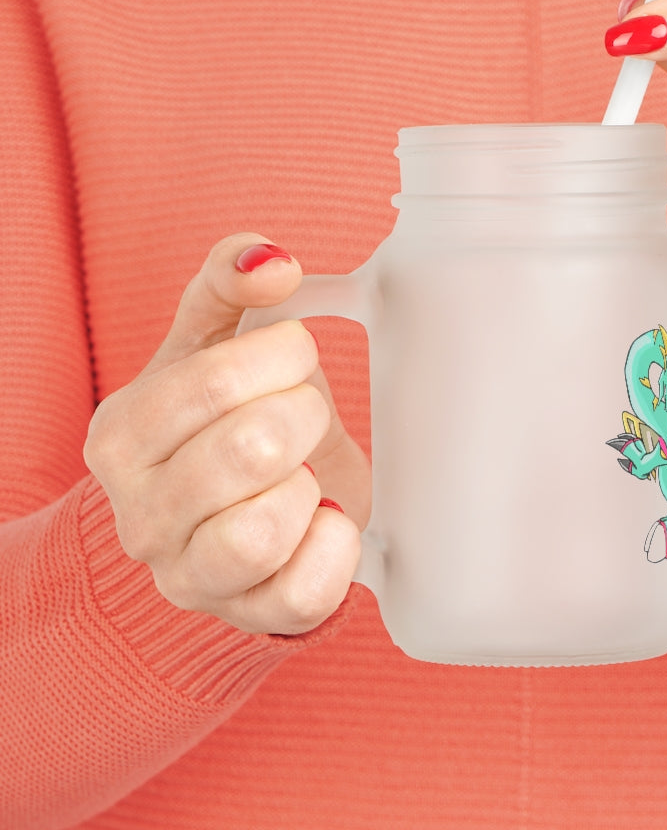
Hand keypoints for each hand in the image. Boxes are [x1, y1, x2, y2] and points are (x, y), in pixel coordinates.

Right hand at [84, 234, 369, 634]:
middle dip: (304, 415)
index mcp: (122, 435)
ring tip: (304, 472)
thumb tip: (271, 260)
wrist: (231, 510)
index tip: (295, 356)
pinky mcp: (248, 615)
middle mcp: (140, 515)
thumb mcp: (213, 341)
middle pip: (251, 449)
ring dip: (309, 485)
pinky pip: (304, 593)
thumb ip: (229, 282)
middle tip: (304, 415)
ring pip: (264, 530)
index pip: (215, 382)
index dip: (282, 356)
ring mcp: (189, 576)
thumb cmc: (223, 419)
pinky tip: (324, 517)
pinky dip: (335, 546)